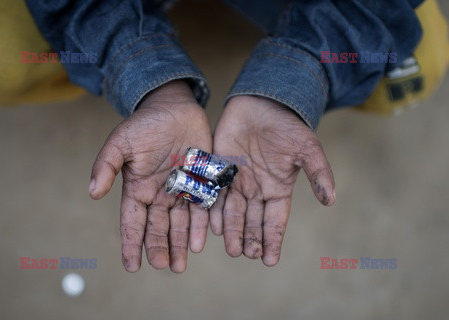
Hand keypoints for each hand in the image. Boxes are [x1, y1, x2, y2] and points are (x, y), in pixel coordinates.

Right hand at [89, 80, 211, 272]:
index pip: (132, 222)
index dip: (131, 244)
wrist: (175, 108)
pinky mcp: (202, 183)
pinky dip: (201, 226)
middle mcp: (160, 195)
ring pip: (180, 224)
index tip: (131, 266)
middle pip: (158, 228)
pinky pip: (202, 209)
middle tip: (163, 266)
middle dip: (159, 248)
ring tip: (180, 265)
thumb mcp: (121, 141)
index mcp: (138, 189)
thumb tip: (92, 192)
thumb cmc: (145, 124)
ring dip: (180, 245)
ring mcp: (182, 191)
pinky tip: (200, 242)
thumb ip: (106, 165)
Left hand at [210, 95, 334, 265]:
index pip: (275, 221)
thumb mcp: (307, 149)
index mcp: (277, 189)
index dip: (273, 240)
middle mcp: (256, 190)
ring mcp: (237, 182)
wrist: (263, 103)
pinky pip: (215, 195)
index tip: (270, 261)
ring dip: (231, 231)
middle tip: (246, 255)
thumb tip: (331, 200)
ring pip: (233, 212)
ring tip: (231, 249)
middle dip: (250, 239)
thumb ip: (318, 174)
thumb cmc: (287, 126)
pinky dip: (215, 211)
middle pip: (252, 221)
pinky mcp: (219, 170)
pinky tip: (213, 226)